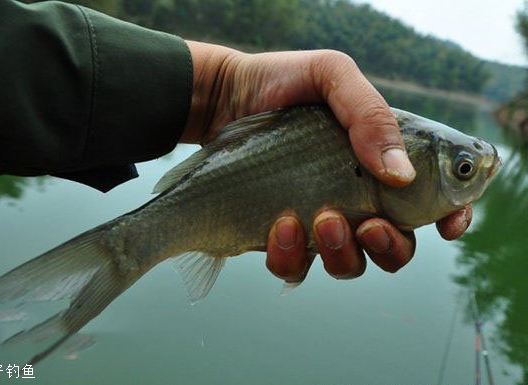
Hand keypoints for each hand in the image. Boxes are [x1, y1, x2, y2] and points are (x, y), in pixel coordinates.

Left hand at [182, 41, 472, 281]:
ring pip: (349, 265)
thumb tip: (401, 174)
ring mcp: (318, 221)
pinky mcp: (281, 235)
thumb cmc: (283, 82)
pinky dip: (291, 257)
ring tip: (320, 219)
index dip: (449, 218)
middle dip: (389, 246)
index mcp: (379, 162)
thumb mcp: (331, 76)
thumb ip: (370, 114)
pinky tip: (279, 225)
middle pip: (394, 247)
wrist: (225, 97)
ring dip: (342, 254)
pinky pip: (295, 267)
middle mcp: (355, 198)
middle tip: (366, 224)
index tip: (447, 227)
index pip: (430, 201)